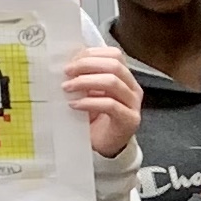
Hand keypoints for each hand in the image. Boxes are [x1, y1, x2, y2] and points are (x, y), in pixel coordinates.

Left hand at [64, 40, 142, 162]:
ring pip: (113, 82)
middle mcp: (133, 88)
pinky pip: (110, 105)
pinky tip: (74, 105)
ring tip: (67, 88)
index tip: (71, 61)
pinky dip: (89, 102)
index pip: (114, 55)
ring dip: (85, 82)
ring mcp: (133, 104)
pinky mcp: (129, 120)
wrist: (104, 146)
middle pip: (114, 65)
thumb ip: (85, 77)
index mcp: (125, 77)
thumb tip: (67, 62)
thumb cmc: (95, 118)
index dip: (92, 54)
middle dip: (86, 65)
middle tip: (66, 72)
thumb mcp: (89, 92)